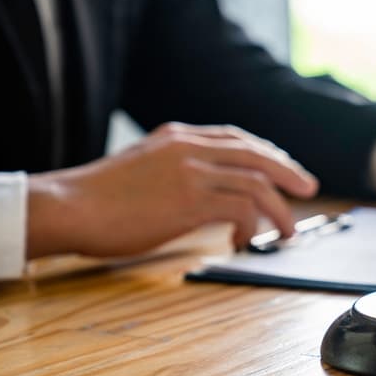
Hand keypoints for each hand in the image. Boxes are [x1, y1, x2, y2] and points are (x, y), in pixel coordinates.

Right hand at [26, 123, 319, 257]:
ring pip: (256, 183)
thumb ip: (176, 168)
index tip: (284, 170)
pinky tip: (244, 240)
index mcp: (177, 136)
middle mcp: (188, 148)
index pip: (236, 138)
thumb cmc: (98, 197)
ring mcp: (190, 172)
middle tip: (308, 189)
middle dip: (288, 172)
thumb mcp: (142, 166)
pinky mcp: (189, 201)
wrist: (68, 207)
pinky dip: (250, 225)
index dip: (267, 154)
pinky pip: (240, 208)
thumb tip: (205, 192)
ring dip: (278, 209)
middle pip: (256, 154)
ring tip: (286, 231)